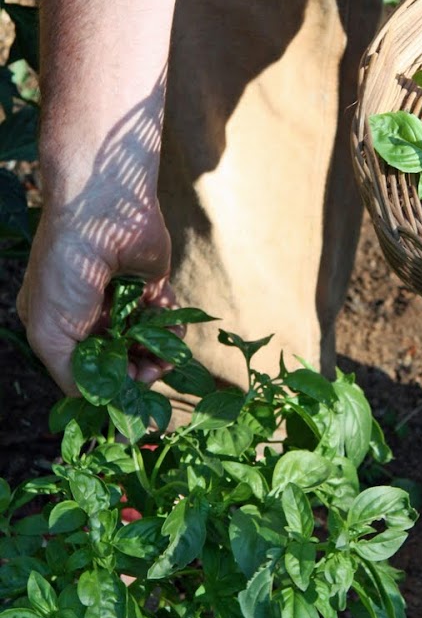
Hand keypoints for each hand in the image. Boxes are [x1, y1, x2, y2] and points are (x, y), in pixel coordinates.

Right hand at [17, 192, 174, 394]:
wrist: (102, 215)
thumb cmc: (66, 270)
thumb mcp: (51, 331)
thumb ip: (71, 373)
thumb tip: (98, 402)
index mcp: (57, 325)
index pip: (82, 368)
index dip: (104, 387)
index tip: (123, 400)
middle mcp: (88, 314)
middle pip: (118, 359)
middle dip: (134, 374)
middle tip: (147, 377)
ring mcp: (121, 299)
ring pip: (144, 344)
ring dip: (157, 357)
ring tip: (162, 361)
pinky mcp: (151, 285)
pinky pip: (166, 320)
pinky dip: (172, 331)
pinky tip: (172, 334)